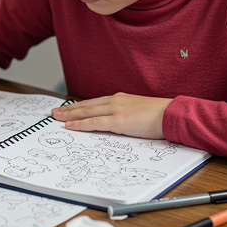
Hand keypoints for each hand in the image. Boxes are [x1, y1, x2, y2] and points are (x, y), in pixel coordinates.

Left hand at [51, 92, 171, 138]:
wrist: (171, 114)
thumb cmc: (160, 115)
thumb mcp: (140, 112)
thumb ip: (128, 116)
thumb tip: (120, 124)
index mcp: (120, 99)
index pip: (95, 102)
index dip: (80, 106)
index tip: (68, 109)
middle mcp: (115, 101)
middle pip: (86, 105)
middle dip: (69, 109)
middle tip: (55, 112)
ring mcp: (116, 110)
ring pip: (87, 112)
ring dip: (70, 115)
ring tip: (56, 118)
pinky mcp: (118, 120)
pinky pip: (94, 122)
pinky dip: (80, 124)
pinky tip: (70, 126)